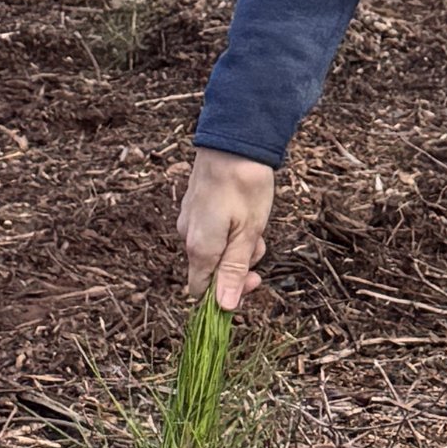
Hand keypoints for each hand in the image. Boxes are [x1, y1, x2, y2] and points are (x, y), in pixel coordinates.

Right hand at [177, 148, 274, 309]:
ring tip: (255, 225)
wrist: (233, 139)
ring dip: (237, 246)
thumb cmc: (244, 186)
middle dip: (238, 266)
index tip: (252, 280)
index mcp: (199, 249)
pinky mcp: (195, 207)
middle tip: (259, 248)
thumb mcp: (248, 233)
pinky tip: (244, 213)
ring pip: (214, 250)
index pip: (202, 293)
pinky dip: (229, 230)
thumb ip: (234, 271)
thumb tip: (224, 308)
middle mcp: (187, 237)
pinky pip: (211, 231)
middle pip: (210, 271)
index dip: (226, 295)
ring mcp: (189, 220)